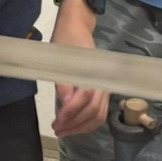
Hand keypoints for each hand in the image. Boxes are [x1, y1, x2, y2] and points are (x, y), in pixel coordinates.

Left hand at [50, 0, 108, 136]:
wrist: (77, 28)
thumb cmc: (66, 40)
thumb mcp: (60, 57)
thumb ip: (64, 82)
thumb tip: (65, 103)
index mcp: (93, 71)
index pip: (85, 96)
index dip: (71, 111)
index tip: (57, 121)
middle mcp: (102, 81)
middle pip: (94, 110)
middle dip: (75, 123)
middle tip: (57, 129)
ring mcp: (104, 87)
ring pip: (99, 115)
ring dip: (81, 127)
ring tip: (63, 131)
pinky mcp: (102, 91)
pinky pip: (100, 113)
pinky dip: (88, 123)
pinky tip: (74, 126)